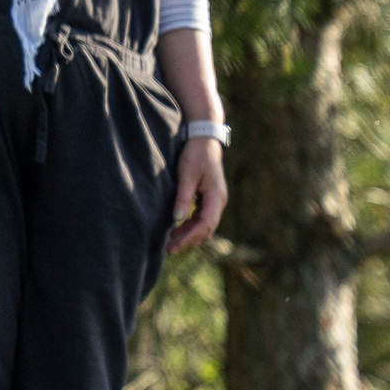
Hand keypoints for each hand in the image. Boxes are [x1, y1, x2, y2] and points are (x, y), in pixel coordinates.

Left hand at [168, 136, 227, 253]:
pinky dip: (191, 225)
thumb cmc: (196, 155)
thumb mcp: (187, 175)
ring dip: (190, 234)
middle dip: (190, 240)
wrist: (204, 140)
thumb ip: (183, 197)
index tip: (175, 245)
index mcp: (216, 196)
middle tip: (170, 249)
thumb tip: (177, 219)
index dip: (191, 237)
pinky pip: (202, 217)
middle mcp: (219, 200)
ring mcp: (215, 199)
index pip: (206, 224)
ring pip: (205, 224)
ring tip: (171, 241)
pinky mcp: (209, 197)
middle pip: (207, 228)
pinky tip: (177, 227)